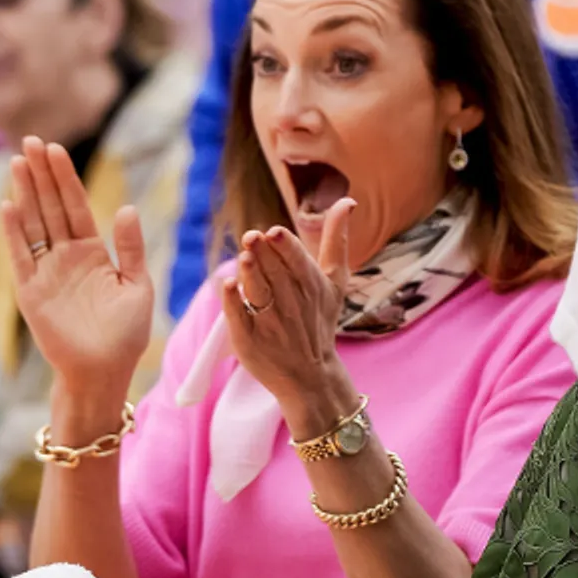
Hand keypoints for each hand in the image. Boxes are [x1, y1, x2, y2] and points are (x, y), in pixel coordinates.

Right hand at [1, 136, 156, 398]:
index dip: (65, 178)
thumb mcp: (137, 286)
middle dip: (41, 175)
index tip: (54, 150)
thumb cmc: (125, 334)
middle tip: (30, 141)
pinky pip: (20, 256)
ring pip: (33, 224)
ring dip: (25, 194)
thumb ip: (130, 248)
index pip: (76, 206)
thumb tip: (127, 208)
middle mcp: (65, 256)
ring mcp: (46, 272)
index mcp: (91, 252)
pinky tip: (8, 206)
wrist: (103, 371)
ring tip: (16, 162)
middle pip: (50, 207)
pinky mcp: (31, 291)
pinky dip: (13, 233)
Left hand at [218, 202, 359, 438]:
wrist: (311, 376)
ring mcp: (269, 323)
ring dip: (250, 274)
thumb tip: (348, 201)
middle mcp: (291, 303)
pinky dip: (234, 301)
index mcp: (311, 286)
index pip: (296, 262)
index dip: (285, 246)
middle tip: (252, 237)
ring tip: (245, 258)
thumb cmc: (320, 321)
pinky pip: (238, 317)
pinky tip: (229, 286)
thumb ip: (336, 241)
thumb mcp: (335, 282)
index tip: (275, 232)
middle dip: (262, 253)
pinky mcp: (249, 340)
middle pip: (273, 272)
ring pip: (258, 292)